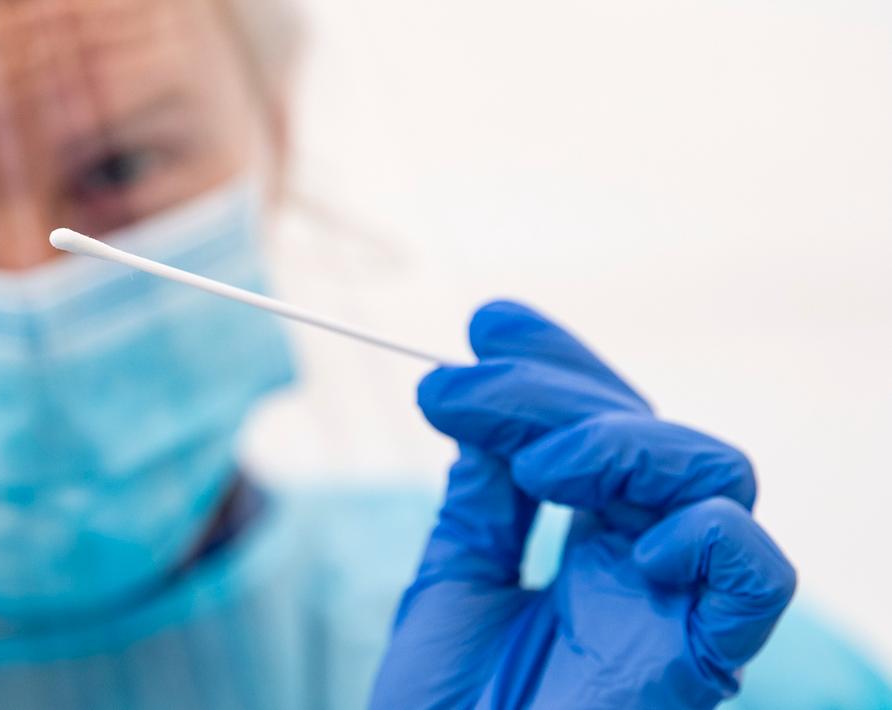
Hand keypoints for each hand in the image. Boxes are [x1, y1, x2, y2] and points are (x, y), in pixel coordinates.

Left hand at [369, 301, 796, 709]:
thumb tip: (480, 405)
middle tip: (456, 384)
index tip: (482, 324)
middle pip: (652, 432)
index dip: (555, 365)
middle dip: (557, 389)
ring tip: (534, 466)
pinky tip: (627, 535)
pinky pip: (756, 578)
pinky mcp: (695, 662)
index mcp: (592, 547)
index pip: (601, 427)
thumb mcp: (452, 580)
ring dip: (620, 441)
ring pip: (714, 474)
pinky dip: (707, 532)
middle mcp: (645, 569)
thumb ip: (481, 499)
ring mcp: (674, 610)